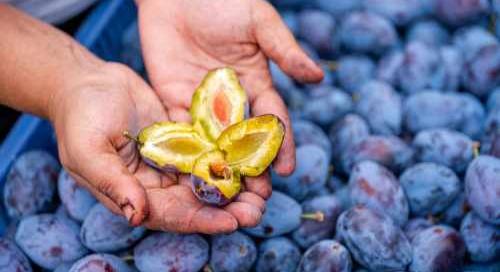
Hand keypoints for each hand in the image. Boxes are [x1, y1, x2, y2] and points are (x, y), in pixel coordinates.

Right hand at [50, 63, 259, 232]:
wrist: (87, 82)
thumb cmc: (80, 116)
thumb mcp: (88, 151)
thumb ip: (112, 184)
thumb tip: (137, 216)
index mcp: (134, 194)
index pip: (172, 215)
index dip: (202, 221)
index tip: (232, 222)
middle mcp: (157, 183)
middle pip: (198, 203)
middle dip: (229, 209)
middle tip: (258, 210)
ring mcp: (172, 161)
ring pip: (209, 180)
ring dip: (237, 187)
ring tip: (264, 190)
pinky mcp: (183, 139)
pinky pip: (210, 151)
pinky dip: (230, 158)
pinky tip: (253, 158)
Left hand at [137, 0, 323, 196]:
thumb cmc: (223, 0)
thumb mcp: (259, 22)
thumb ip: (284, 50)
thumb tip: (316, 76)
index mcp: (257, 83)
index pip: (273, 120)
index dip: (282, 144)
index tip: (289, 169)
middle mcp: (232, 100)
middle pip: (245, 141)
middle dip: (254, 169)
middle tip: (260, 198)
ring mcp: (203, 104)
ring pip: (216, 144)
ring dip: (224, 171)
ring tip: (230, 198)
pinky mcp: (175, 101)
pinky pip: (183, 132)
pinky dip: (189, 154)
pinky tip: (195, 178)